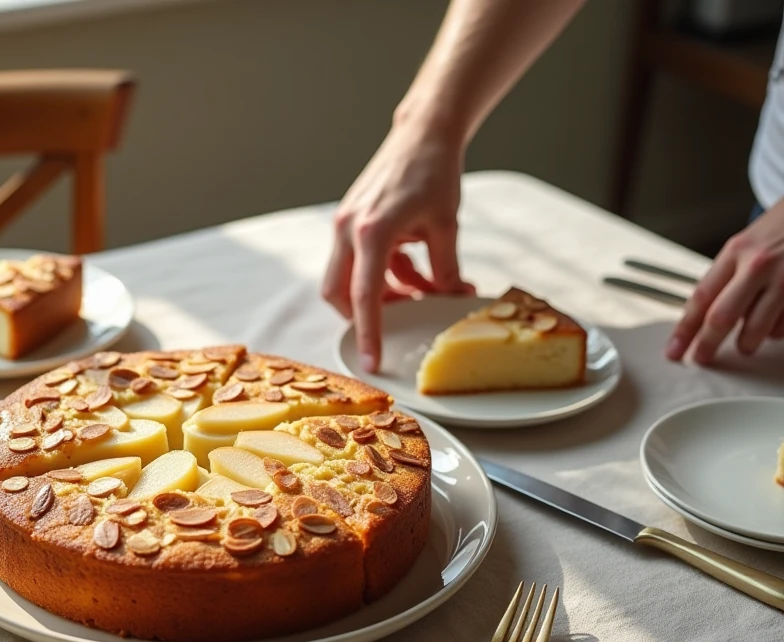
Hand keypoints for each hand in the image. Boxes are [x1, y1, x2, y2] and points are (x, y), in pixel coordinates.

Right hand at [323, 125, 474, 372]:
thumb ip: (444, 271)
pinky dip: (383, 274)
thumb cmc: (435, 173)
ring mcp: (346, 224)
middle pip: (338, 292)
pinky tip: (415, 274)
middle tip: (391, 327)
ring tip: (418, 295)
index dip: (368, 333)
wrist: (423, 133)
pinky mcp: (352, 220)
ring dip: (378, 294)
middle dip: (361, 315)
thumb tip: (449, 301)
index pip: (364, 297)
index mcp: (371, 232)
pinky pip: (360, 261)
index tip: (371, 361)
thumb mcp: (446, 227)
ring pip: (348, 278)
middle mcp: (348, 229)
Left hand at [667, 199, 783, 362]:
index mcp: (736, 252)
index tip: (675, 350)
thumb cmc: (781, 229)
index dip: (685, 329)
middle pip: (722, 317)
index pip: (701, 298)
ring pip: (758, 329)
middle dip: (707, 344)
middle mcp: (759, 265)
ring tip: (745, 344)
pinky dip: (775, 332)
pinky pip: (783, 327)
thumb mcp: (747, 244)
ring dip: (747, 342)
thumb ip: (728, 276)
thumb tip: (704, 317)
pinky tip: (774, 323)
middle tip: (701, 358)